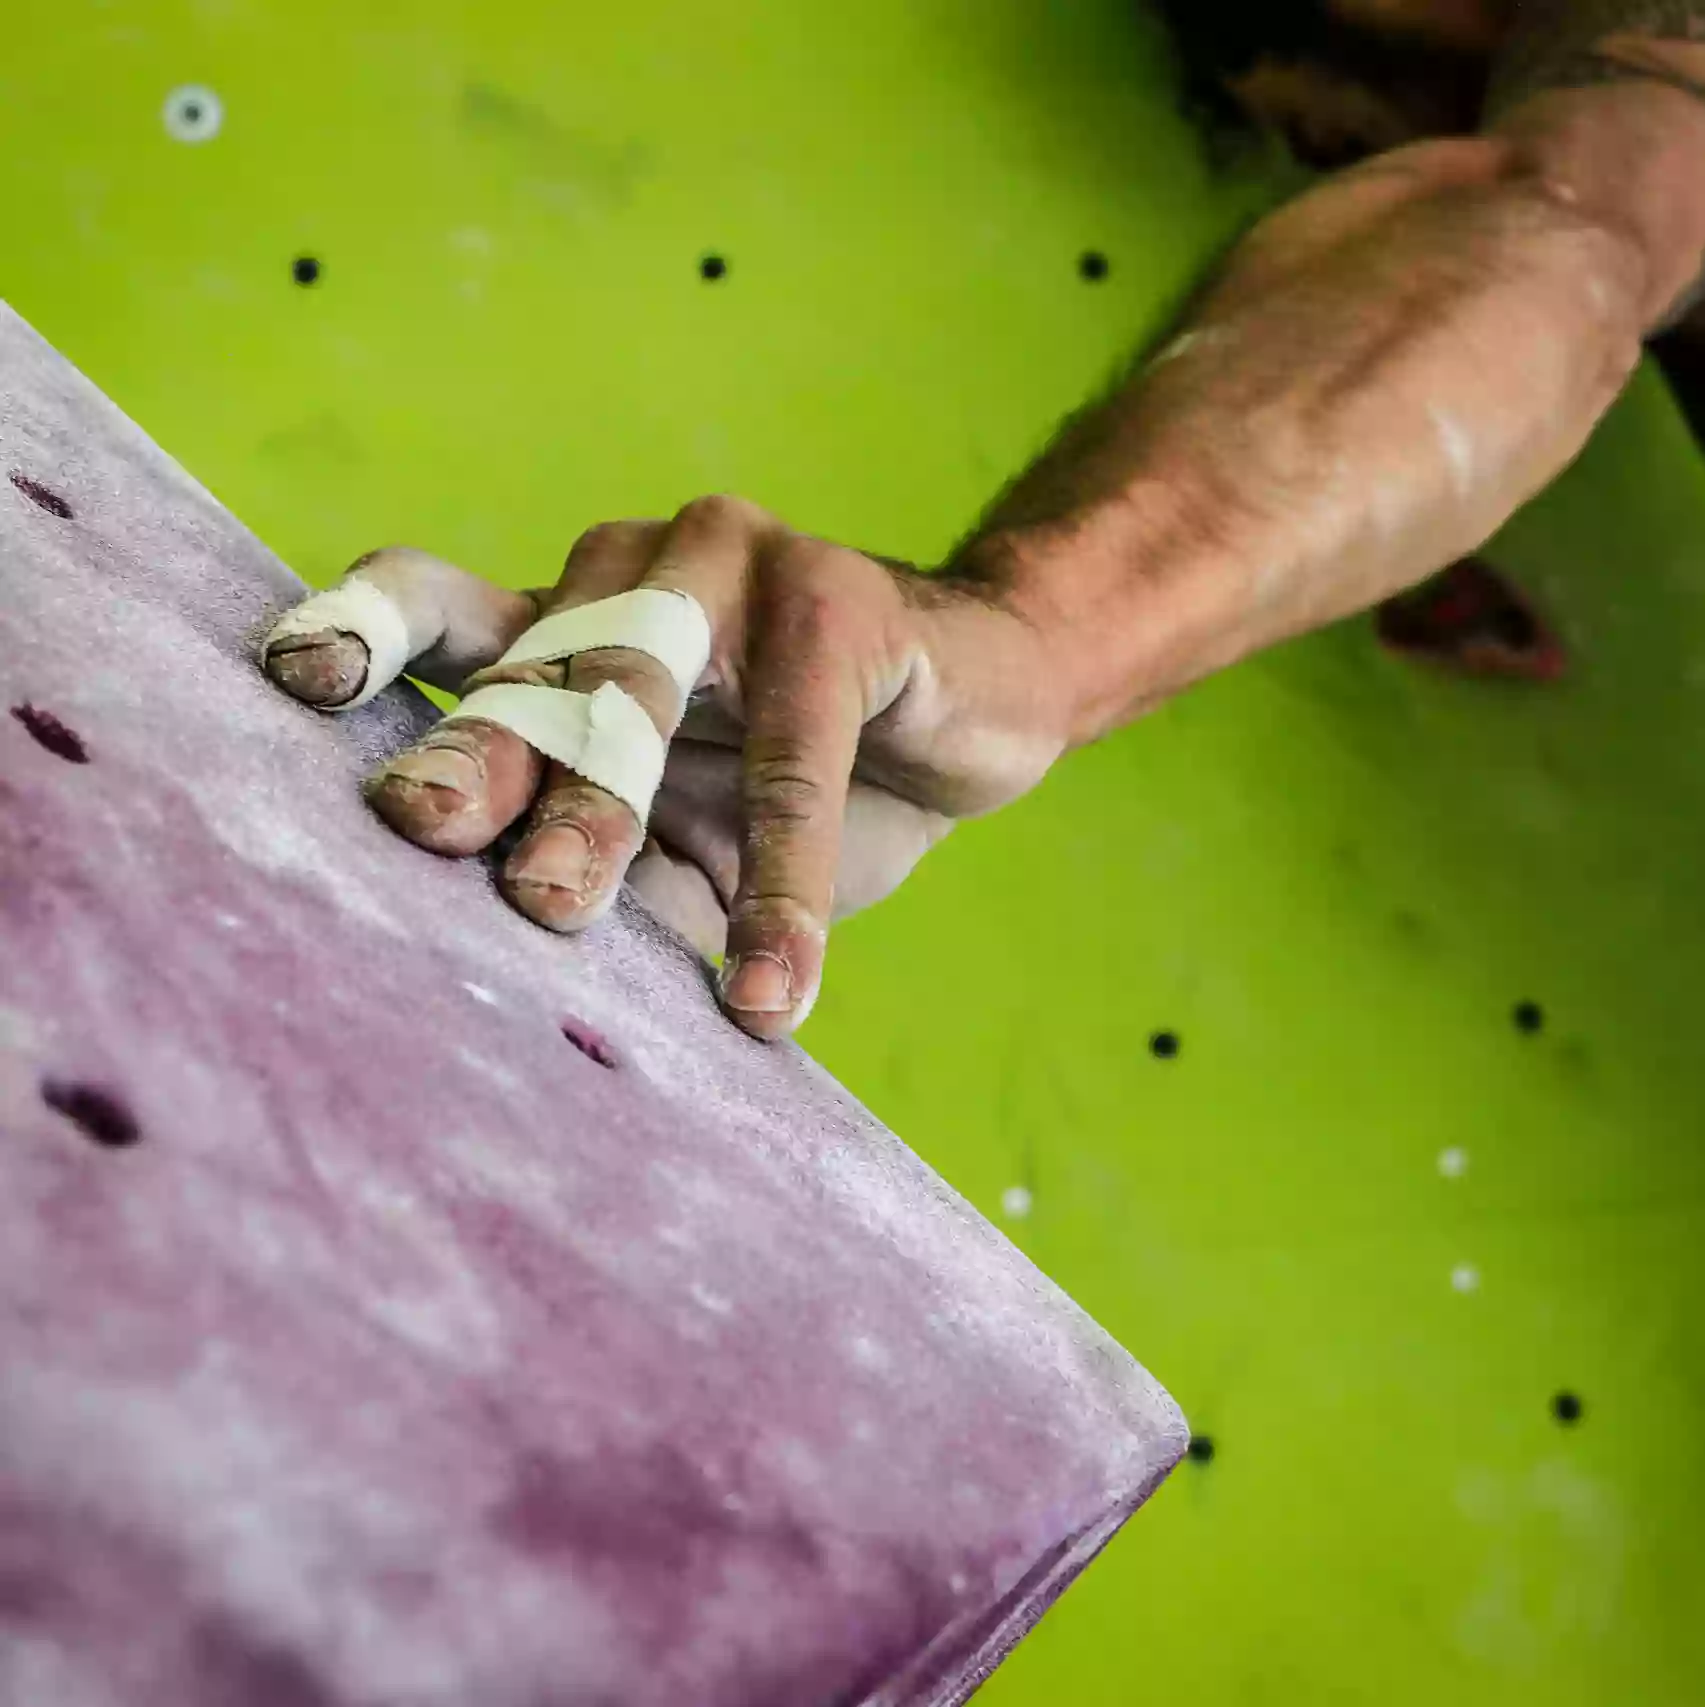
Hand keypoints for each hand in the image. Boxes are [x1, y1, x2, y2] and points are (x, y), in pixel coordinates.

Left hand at [262, 498, 1063, 1037]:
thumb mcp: (696, 840)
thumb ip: (618, 876)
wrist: (982, 705)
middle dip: (477, 755)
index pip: (439, 605)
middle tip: (424, 833)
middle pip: (532, 664)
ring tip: (556, 908)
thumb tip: (516, 985)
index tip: (295, 684)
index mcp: (572, 618)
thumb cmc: (816, 774)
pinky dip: (783, 878)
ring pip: (642, 690)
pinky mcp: (838, 605)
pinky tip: (773, 984)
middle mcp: (632, 575)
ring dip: (598, 805)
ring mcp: (734, 570)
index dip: (363, 633)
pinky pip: (797, 752)